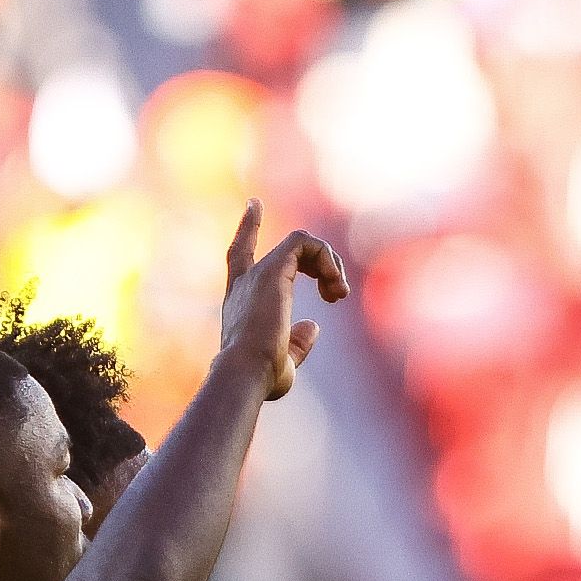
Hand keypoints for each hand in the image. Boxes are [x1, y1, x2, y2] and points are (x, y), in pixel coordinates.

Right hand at [219, 201, 348, 401]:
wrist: (245, 373)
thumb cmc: (261, 376)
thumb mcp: (284, 361)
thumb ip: (298, 342)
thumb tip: (312, 325)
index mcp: (242, 301)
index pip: (240, 255)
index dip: (248, 228)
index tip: (254, 203)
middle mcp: (246, 282)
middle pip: (279, 246)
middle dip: (319, 260)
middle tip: (337, 293)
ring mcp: (258, 274)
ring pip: (301, 243)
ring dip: (331, 265)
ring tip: (339, 294)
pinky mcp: (274, 270)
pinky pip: (305, 242)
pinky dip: (328, 260)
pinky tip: (335, 286)